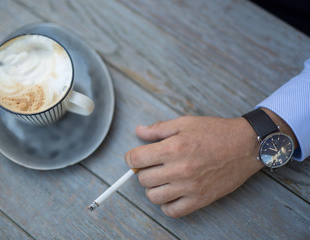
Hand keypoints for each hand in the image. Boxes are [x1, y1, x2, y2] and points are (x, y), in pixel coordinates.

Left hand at [125, 116, 263, 217]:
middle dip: (144, 171)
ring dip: (154, 188)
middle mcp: (179, 169)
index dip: (131, 158)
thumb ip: (159, 129)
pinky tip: (172, 193)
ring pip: (154, 197)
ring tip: (163, 179)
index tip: (135, 158)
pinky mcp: (200, 199)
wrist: (245, 145)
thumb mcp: (185, 123)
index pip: (136, 160)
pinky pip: (172, 211)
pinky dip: (167, 204)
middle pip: (143, 179)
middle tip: (154, 165)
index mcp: (173, 148)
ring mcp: (190, 187)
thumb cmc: (216, 132)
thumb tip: (139, 131)